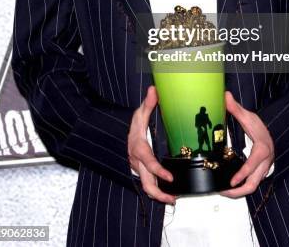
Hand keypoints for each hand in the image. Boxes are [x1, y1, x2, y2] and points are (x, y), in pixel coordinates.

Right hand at [128, 85, 175, 203]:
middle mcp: (138, 161)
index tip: (170, 177)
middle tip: (172, 198)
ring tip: (172, 199)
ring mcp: (138, 168)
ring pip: (146, 186)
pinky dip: (156, 188)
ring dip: (159, 194)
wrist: (116, 133)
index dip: (159, 171)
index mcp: (139, 148)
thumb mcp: (139, 113)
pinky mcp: (141, 170)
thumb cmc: (131, 124)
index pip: (149, 163)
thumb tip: (154, 90)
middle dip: (159, 193)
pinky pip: (148, 182)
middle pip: (146, 183)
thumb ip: (148, 103)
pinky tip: (167, 191)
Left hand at [220, 91, 273, 197]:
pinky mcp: (260, 172)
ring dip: (239, 191)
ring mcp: (264, 169)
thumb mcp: (248, 116)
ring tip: (224, 191)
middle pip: (253, 183)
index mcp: (262, 149)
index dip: (242, 174)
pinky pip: (252, 182)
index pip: (252, 165)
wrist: (273, 131)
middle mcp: (265, 162)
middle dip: (238, 191)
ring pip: (253, 186)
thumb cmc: (261, 126)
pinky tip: (231, 186)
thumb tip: (225, 96)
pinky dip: (242, 186)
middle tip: (224, 191)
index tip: (232, 181)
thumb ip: (236, 108)